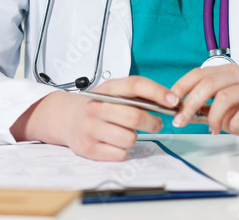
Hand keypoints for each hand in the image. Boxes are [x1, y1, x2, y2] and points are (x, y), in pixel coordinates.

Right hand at [11, 76, 177, 160]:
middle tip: (155, 123)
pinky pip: (120, 154)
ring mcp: (90, 129)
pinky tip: (114, 142)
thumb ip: (137, 94)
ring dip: (134, 138)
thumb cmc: (97, 106)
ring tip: (126, 132)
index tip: (173, 101)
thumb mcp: (112, 92)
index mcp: (106, 90)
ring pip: (129, 139)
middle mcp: (96, 108)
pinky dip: (122, 150)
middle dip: (152, 123)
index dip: (157, 92)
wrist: (64, 117)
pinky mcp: (88, 149)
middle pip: (135, 117)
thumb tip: (169, 102)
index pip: (135, 85)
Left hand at [170, 66, 238, 146]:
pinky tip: (235, 128)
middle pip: (208, 84)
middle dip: (190, 104)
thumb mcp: (227, 110)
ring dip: (213, 117)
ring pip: (224, 97)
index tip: (170, 102)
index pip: (199, 73)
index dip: (181, 86)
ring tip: (213, 129)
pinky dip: (234, 123)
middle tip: (182, 120)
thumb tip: (180, 112)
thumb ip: (207, 108)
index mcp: (229, 72)